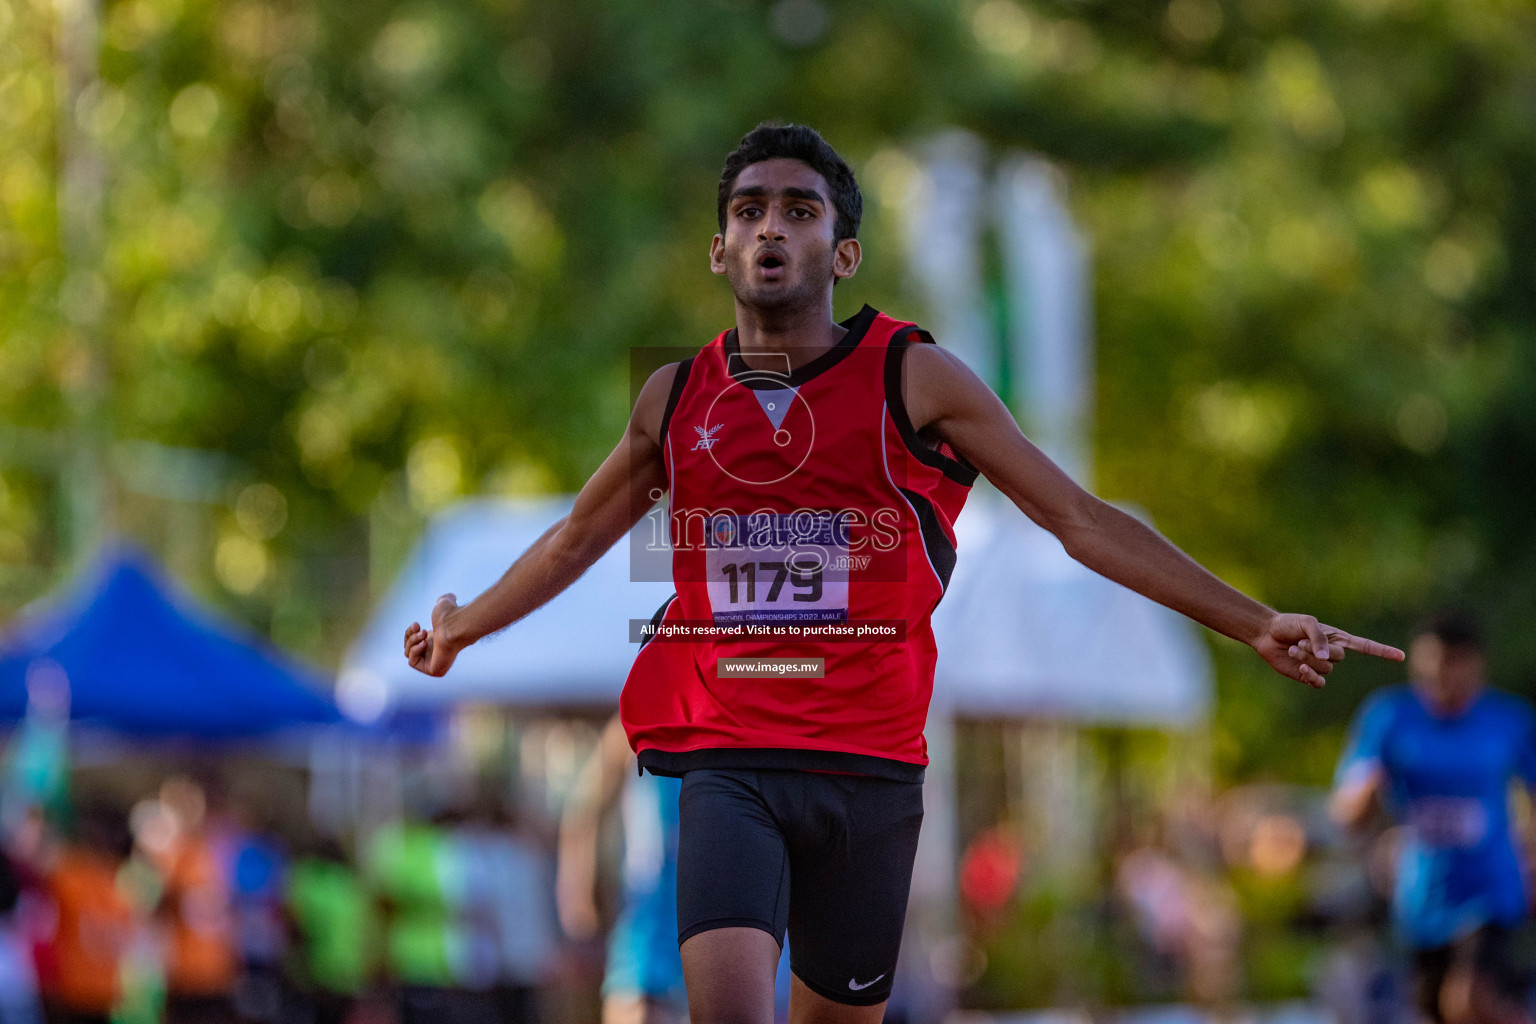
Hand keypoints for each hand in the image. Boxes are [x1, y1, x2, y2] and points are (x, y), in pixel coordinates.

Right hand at [403, 594, 463, 676]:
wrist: (457, 625)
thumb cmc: (451, 616)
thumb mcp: (443, 604)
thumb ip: (444, 601)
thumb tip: (449, 597)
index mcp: (434, 642)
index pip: (412, 642)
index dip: (409, 632)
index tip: (417, 624)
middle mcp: (434, 654)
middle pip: (407, 648)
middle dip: (410, 637)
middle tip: (421, 630)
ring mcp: (434, 663)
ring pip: (408, 654)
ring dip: (412, 642)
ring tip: (425, 635)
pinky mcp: (433, 670)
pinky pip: (412, 662)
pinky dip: (415, 651)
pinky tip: (425, 643)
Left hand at [1251, 612, 1404, 687]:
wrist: (1267, 634)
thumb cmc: (1288, 625)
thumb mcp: (1307, 623)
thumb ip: (1320, 638)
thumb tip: (1328, 658)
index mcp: (1337, 638)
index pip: (1365, 646)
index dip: (1383, 651)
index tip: (1402, 656)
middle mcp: (1332, 653)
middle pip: (1339, 658)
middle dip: (1317, 650)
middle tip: (1299, 641)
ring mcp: (1321, 666)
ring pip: (1325, 669)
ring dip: (1307, 659)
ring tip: (1293, 649)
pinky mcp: (1308, 676)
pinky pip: (1319, 683)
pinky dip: (1310, 676)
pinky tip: (1300, 668)